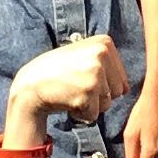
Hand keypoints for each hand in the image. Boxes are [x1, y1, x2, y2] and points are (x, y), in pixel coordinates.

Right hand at [10, 35, 129, 124]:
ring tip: (71, 91)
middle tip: (75, 85)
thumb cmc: (57, 72)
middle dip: (98, 96)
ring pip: (108, 104)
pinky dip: (81, 114)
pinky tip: (67, 101)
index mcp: (104, 42)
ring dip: (90, 105)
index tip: (81, 75)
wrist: (30, 85)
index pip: (121, 78)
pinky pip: (95, 115)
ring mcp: (95, 73)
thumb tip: (127, 88)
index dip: (102, 84)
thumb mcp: (83, 55)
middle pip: (117, 91)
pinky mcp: (88, 93)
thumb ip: (106, 64)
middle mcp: (102, 54)